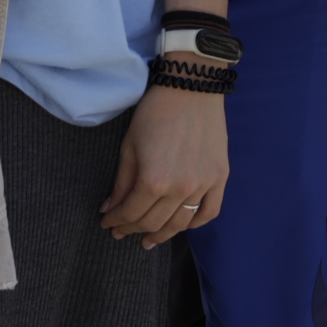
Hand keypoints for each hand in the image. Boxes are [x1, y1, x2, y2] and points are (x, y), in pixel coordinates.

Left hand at [100, 80, 227, 246]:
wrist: (191, 87)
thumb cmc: (155, 112)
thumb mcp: (129, 145)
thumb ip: (121, 182)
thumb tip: (110, 208)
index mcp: (154, 180)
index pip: (131, 213)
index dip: (116, 221)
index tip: (107, 223)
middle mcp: (180, 188)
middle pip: (154, 222)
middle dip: (133, 229)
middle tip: (121, 231)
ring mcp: (203, 184)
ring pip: (180, 223)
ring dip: (161, 234)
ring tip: (149, 239)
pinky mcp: (220, 176)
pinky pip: (209, 211)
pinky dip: (195, 223)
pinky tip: (182, 225)